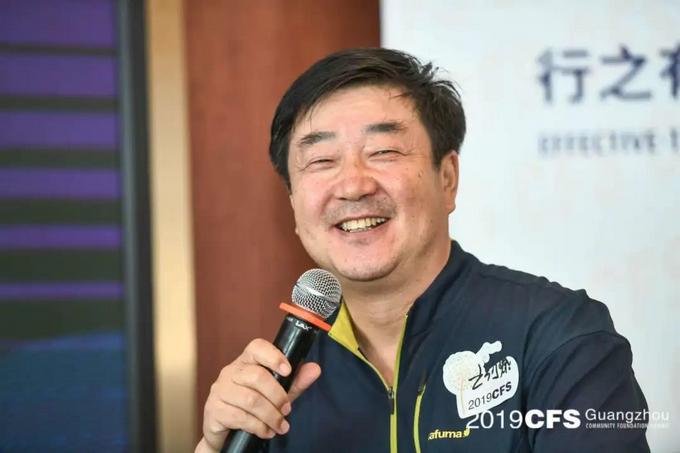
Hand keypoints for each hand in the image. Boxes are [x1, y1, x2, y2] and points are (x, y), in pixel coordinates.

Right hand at [195, 338, 321, 452]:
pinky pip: (240, 417)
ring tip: (281, 426)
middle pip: (257, 376)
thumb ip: (295, 381)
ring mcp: (220, 390)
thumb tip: (316, 368)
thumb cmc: (253, 406)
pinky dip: (258, 427)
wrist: (225, 431)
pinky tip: (267, 432)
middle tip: (287, 409)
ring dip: (271, 416)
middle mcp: (230, 372)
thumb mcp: (277, 393)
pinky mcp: (214, 410)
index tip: (288, 371)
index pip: (256, 347)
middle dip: (277, 396)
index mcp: (246, 361)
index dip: (273, 356)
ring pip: (250, 400)